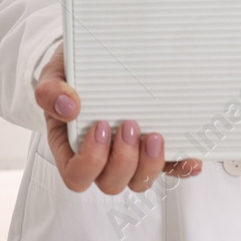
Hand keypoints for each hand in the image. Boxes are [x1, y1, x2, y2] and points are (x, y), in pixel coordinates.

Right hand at [33, 44, 201, 192]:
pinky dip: (180, 167)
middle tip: (130, 126)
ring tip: (154, 135)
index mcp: (69, 146)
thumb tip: (68, 106)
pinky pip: (168, 170)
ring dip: (149, 164)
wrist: (92, 58)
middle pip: (111, 183)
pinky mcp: (150, 150)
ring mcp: (127, 156)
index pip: (76, 175)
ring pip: (138, 182)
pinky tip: (189, 158)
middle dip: (124, 160)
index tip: (100, 128)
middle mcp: (99, 158)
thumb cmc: (70, 73)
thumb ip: (50, 91)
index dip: (90, 161)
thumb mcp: (53, 75)